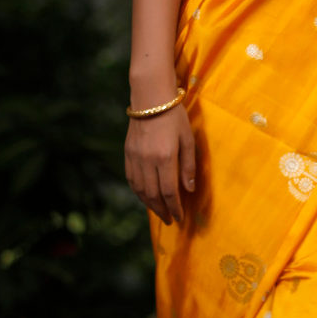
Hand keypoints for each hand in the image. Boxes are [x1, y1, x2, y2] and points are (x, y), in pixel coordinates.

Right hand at [125, 103, 196, 224]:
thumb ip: (188, 165)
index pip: (169, 191)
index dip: (174, 207)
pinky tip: (145, 197)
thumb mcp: (188, 139)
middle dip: (162, 210)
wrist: (150, 98)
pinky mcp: (127, 153)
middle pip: (153, 195)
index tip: (179, 217)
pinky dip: (138, 192)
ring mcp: (135, 157)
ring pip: (140, 190)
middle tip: (169, 220)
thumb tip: (189, 189)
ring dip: (149, 204)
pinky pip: (131, 179)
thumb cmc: (175, 116)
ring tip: (159, 212)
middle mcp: (147, 160)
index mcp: (165, 157)